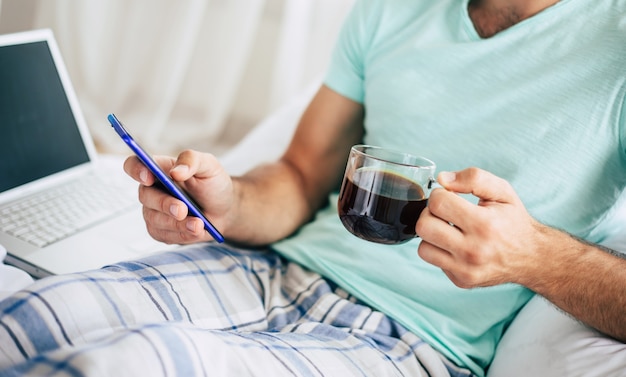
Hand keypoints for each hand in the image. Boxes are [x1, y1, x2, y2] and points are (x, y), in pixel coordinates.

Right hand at [123, 150, 233, 243]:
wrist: (225, 209)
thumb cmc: (213, 183)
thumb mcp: (209, 165)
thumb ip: (192, 160)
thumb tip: (175, 172)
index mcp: (159, 168)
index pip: (134, 165)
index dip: (136, 170)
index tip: (149, 177)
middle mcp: (152, 189)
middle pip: (145, 196)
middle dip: (164, 204)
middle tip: (182, 210)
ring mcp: (153, 211)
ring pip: (155, 219)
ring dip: (177, 223)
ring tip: (198, 224)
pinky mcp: (160, 230)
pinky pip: (164, 235)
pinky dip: (182, 234)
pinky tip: (196, 231)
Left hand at [416, 167, 543, 287]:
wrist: (533, 258)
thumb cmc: (514, 221)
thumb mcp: (502, 192)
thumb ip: (473, 178)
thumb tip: (442, 179)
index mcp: (484, 225)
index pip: (438, 203)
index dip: (441, 194)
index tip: (451, 197)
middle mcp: (474, 251)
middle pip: (424, 227)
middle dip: (430, 214)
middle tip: (445, 213)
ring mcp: (466, 270)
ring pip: (423, 248)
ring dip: (432, 235)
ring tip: (449, 229)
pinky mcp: (461, 281)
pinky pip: (433, 261)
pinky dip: (440, 250)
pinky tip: (456, 245)